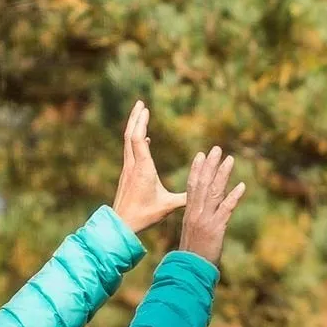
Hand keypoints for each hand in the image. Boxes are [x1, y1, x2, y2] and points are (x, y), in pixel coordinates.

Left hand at [111, 101, 184, 233]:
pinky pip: (130, 150)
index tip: (145, 108)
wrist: (122, 224)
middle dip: (135, 118)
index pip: (138, 139)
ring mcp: (128, 169)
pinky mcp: (127, 174)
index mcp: (143, 169)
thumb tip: (203, 189)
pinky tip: (144, 138)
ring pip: (128, 142)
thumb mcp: (168, 206)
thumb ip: (186, 197)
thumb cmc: (145, 215)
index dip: (141, 122)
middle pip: (130, 135)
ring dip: (134, 126)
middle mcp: (133, 165)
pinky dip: (136, 139)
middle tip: (140, 103)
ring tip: (140, 114)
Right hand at [177, 147, 245, 266]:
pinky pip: (226, 209)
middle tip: (216, 149)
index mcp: (190, 213)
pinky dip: (234, 197)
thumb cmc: (192, 255)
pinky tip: (242, 186)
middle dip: (210, 165)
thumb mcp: (193, 234)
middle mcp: (196, 213)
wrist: (190, 270)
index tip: (201, 155)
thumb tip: (204, 216)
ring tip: (230, 160)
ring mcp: (206, 219)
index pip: (192, 186)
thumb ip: (198, 222)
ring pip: (214, 192)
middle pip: (203, 184)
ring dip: (223, 174)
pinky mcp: (216, 228)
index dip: (197, 170)